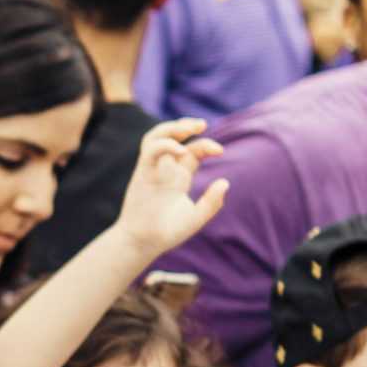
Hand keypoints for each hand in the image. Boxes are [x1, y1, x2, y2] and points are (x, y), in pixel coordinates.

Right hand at [114, 119, 225, 265]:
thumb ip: (211, 202)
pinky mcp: (142, 172)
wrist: (143, 243)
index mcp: (179, 177)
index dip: (206, 145)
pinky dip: (165, 144)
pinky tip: (180, 149)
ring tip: (189, 128)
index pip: (193, 151)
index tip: (220, 151)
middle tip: (202, 124)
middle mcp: (165, 170)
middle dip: (186, 125)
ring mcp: (153, 169)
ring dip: (171, 127)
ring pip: (157, 136)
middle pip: (173, 137)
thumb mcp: (196, 217)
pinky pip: (150, 149)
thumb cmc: (167, 233)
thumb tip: (225, 182)